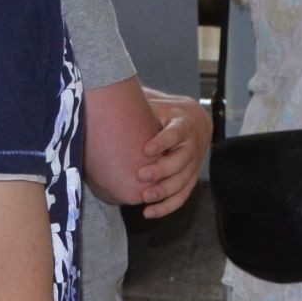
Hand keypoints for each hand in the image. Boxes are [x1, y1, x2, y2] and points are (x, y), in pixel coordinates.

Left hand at [136, 96, 209, 219]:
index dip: (163, 141)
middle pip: (182, 160)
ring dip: (164, 191)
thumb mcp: (155, 102)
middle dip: (162, 170)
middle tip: (140, 176)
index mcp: (184, 123)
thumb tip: (107, 88)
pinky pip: (182, 196)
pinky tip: (148, 212)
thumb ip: (136, 101)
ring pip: (183, 181)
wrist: (194, 120)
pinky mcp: (190, 178)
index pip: (177, 132)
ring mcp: (193, 164)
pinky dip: (167, 206)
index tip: (146, 149)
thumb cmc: (166, 111)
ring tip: (143, 198)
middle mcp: (192, 145)